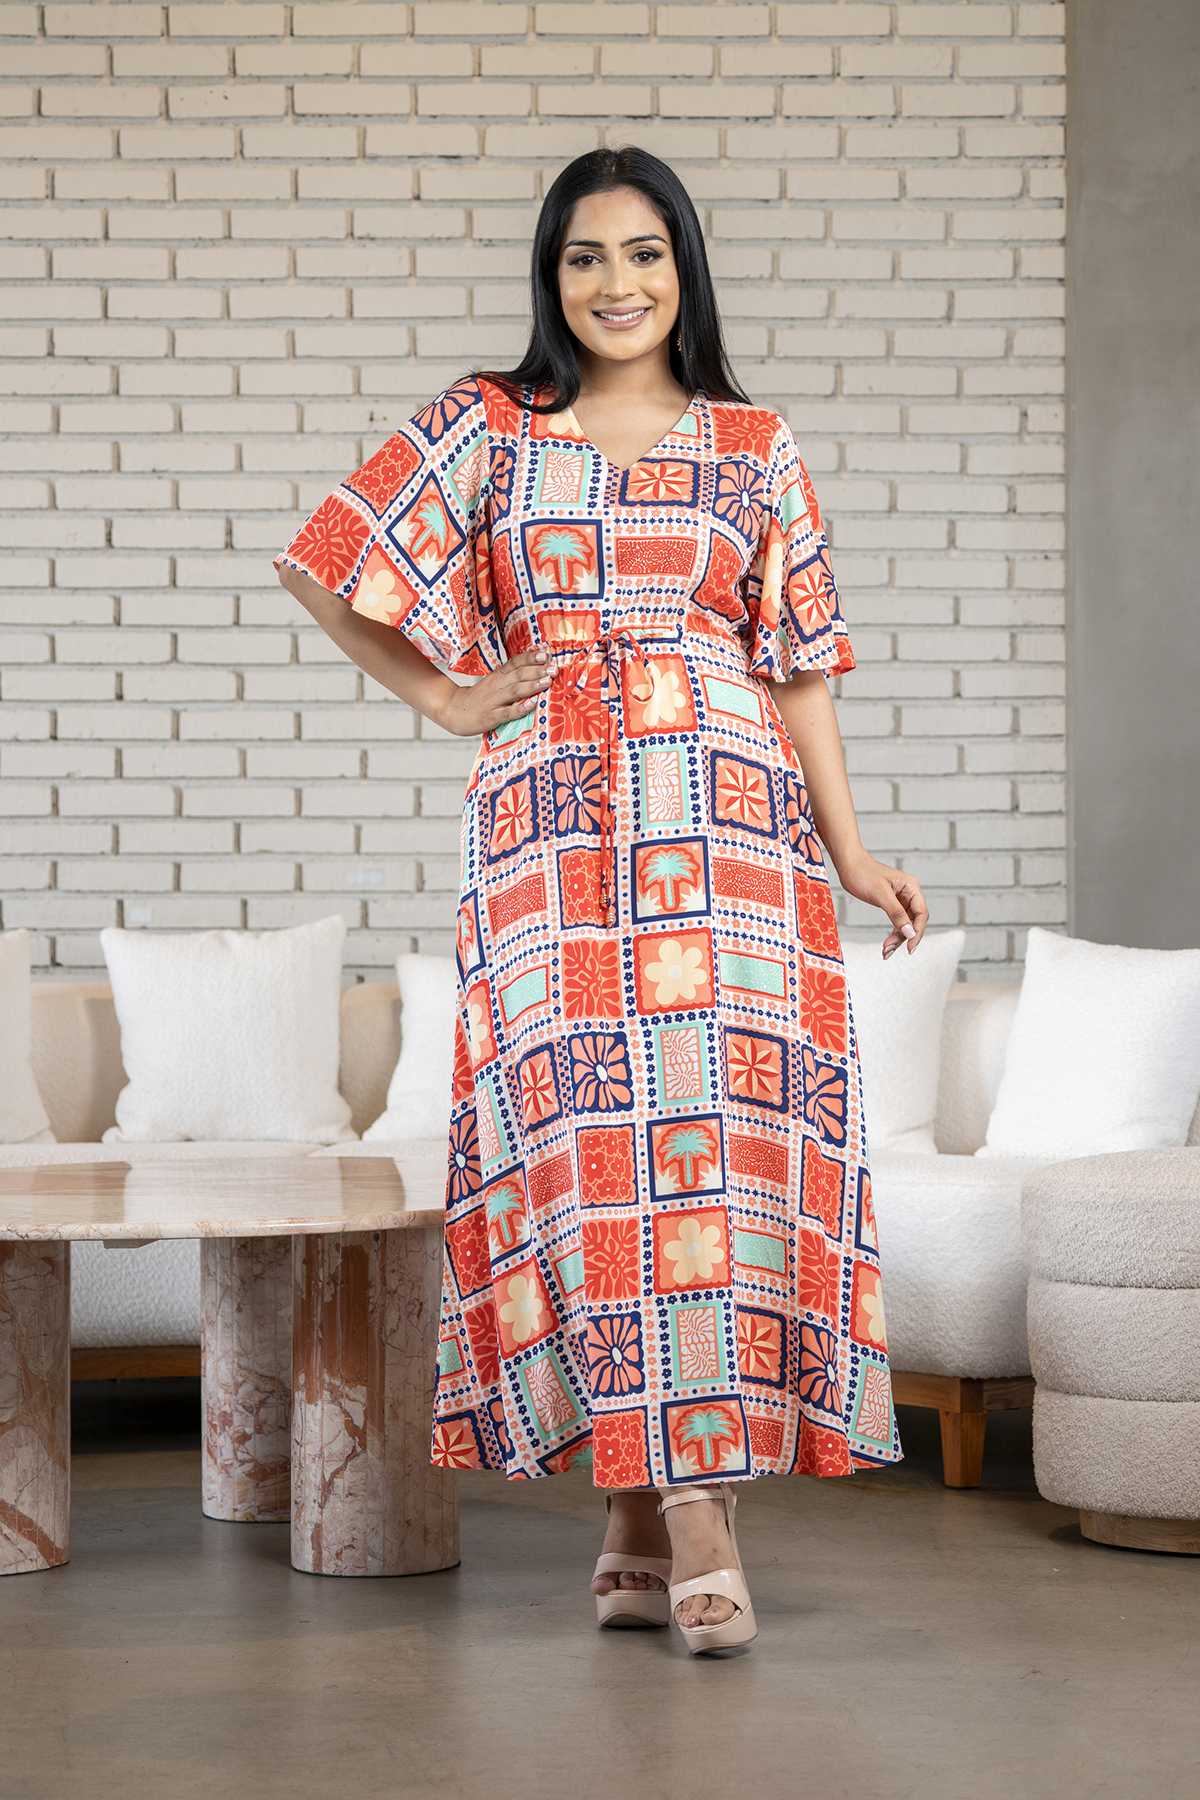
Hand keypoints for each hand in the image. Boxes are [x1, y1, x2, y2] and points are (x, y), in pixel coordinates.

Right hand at [437, 649, 552, 736]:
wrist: (453, 710)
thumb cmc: (480, 697)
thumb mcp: (494, 681)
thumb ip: (512, 676)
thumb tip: (538, 669)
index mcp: (499, 675)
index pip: (516, 662)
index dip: (531, 657)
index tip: (546, 654)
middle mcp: (497, 685)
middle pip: (519, 674)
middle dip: (538, 670)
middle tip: (554, 668)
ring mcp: (494, 701)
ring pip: (515, 690)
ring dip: (532, 685)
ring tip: (547, 681)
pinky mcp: (491, 716)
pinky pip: (506, 712)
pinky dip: (519, 709)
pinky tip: (530, 706)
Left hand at [835, 853, 928, 958]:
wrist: (848, 866)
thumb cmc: (863, 873)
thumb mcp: (880, 894)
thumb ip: (896, 913)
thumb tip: (910, 932)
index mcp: (911, 887)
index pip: (921, 914)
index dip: (917, 932)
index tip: (910, 947)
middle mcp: (909, 894)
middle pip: (914, 922)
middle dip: (904, 937)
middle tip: (889, 949)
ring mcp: (901, 900)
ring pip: (905, 925)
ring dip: (898, 938)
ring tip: (885, 952)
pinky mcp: (891, 904)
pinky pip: (897, 922)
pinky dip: (893, 933)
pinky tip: (886, 945)